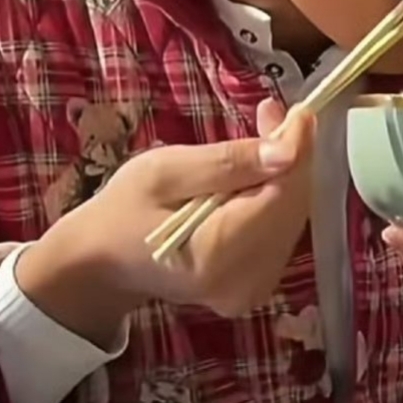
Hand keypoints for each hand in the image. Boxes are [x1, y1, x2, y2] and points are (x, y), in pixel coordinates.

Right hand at [16, 99, 313, 345]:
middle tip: (274, 114)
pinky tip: (256, 176)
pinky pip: (280, 234)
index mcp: (216, 253)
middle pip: (291, 209)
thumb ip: (228, 162)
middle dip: (291, 159)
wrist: (103, 262)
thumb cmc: (125, 209)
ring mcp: (251, 291)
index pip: (280, 197)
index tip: (299, 111)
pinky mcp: (255, 290)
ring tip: (264, 135)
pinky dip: (275, 200)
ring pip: (291, 220)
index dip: (297, 151)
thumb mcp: (165, 171)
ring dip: (285, 176)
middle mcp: (243, 281)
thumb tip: (289, 151)